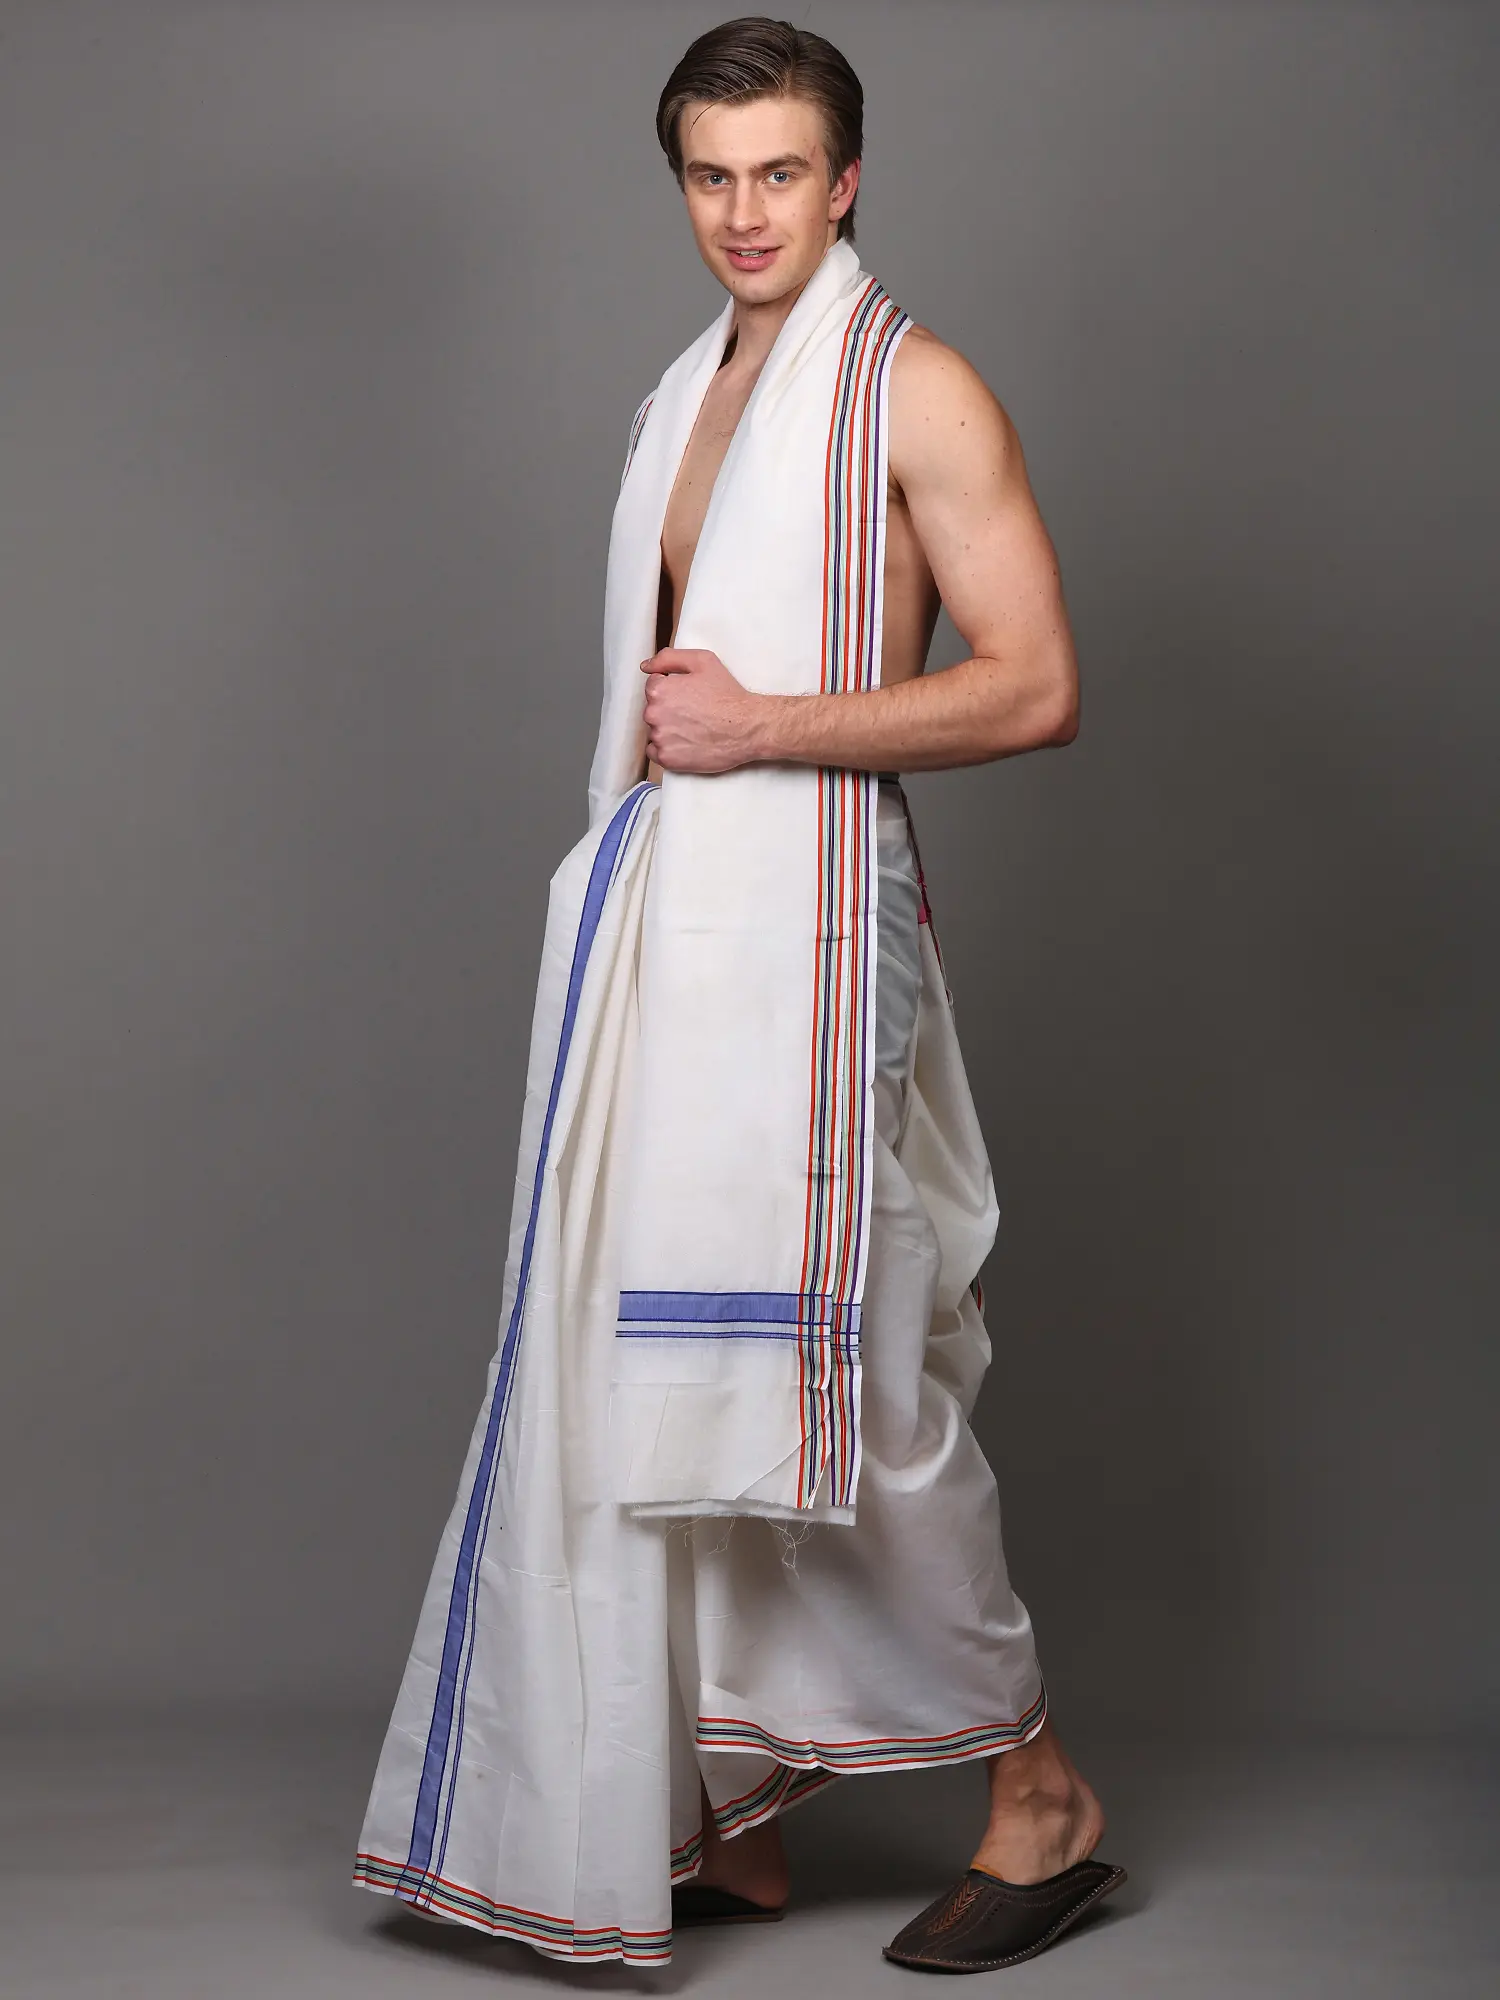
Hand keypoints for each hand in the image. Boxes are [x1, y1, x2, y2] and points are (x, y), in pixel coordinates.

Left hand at [640, 648, 764, 774]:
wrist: (747, 728)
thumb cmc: (728, 695)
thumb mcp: (703, 661)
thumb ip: (669, 658)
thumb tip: (646, 666)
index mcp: (659, 690)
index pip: (653, 687)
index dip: (672, 690)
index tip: (689, 696)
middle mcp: (654, 714)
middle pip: (653, 709)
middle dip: (669, 709)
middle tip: (694, 712)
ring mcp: (660, 738)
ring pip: (655, 730)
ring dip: (669, 729)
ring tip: (693, 728)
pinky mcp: (667, 758)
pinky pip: (655, 752)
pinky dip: (667, 748)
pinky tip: (686, 742)